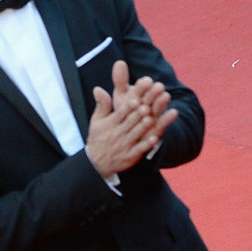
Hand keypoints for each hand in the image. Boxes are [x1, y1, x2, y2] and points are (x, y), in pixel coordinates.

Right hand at [86, 60, 178, 176]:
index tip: (136, 99)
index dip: (128, 106)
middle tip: (147, 106)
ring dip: (143, 127)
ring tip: (151, 119)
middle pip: (130, 122)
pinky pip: (140, 148)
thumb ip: (102, 104)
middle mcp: (117, 133)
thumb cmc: (98, 138)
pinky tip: (155, 138)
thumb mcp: (96, 120)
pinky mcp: (130, 155)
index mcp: (110, 123)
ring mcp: (124, 145)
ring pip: (135, 134)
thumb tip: (98, 88)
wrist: (96, 162)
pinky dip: (147, 144)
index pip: (120, 113)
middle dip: (138, 114)